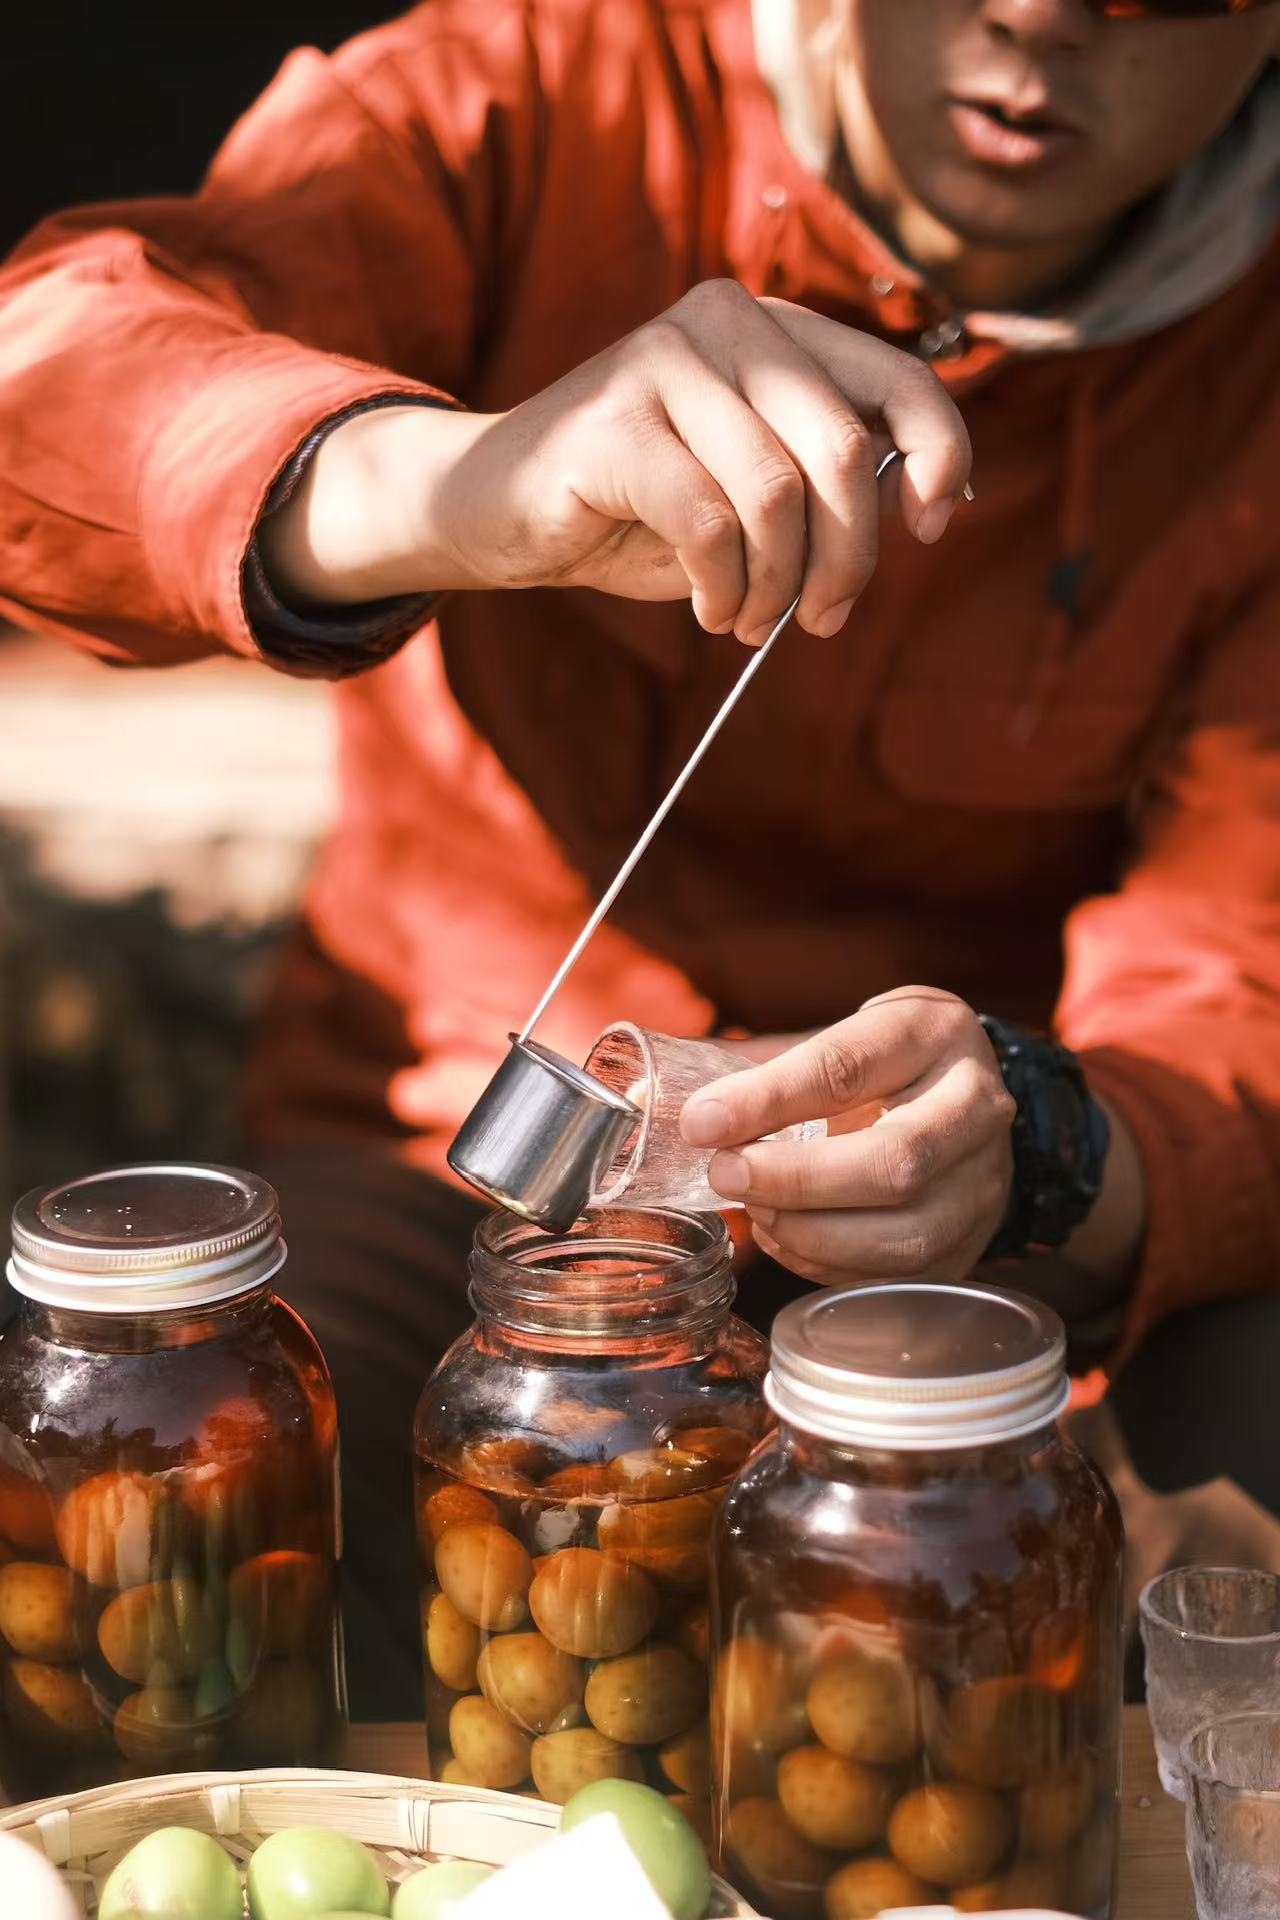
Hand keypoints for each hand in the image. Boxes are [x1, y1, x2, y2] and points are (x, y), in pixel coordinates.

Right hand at [263, 279, 970, 644]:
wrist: (494, 508)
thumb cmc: (635, 507)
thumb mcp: (749, 487)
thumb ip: (824, 479)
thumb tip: (919, 511)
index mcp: (775, 330)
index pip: (898, 376)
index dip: (941, 452)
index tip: (933, 527)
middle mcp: (726, 321)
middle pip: (841, 452)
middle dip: (849, 559)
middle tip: (820, 619)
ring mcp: (663, 361)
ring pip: (777, 494)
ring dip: (776, 585)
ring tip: (747, 620)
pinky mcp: (613, 420)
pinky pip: (709, 522)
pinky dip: (722, 586)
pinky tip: (708, 607)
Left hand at [682, 987, 1014, 1284]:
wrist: (962, 1100)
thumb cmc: (882, 1065)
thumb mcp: (836, 1037)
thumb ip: (756, 1067)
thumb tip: (640, 1094)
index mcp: (933, 1033)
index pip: (848, 1066)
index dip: (769, 1098)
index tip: (701, 1120)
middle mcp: (975, 1107)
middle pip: (894, 1161)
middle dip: (794, 1179)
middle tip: (725, 1174)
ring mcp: (983, 1182)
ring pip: (903, 1232)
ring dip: (809, 1231)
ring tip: (755, 1209)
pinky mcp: (971, 1242)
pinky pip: (896, 1274)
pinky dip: (827, 1263)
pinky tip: (786, 1236)